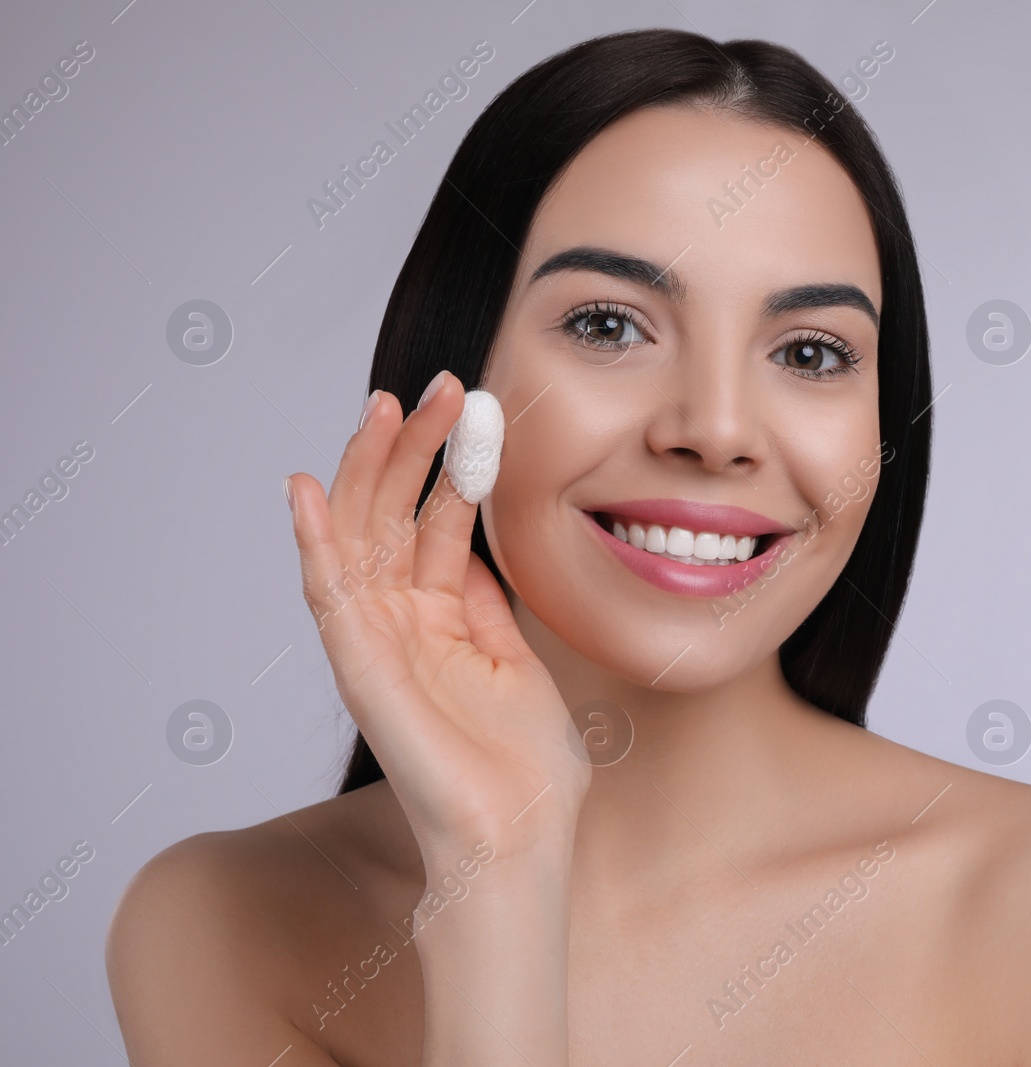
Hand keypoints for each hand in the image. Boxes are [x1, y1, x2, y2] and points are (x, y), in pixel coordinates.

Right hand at [285, 370, 590, 874]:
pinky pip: (328, 599)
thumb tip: (475, 553)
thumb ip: (487, 609)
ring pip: (356, 540)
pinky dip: (314, 544)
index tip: (472, 406)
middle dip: (410, 449)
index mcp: (440, 622)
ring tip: (381, 407)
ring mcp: (377, 646)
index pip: (434, 523)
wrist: (522, 838)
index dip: (449, 463)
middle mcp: (400, 626)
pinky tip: (305, 490)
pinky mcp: (361, 672)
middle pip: (391, 517)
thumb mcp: (516, 664)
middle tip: (434, 387)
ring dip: (365, 472)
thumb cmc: (526, 770)